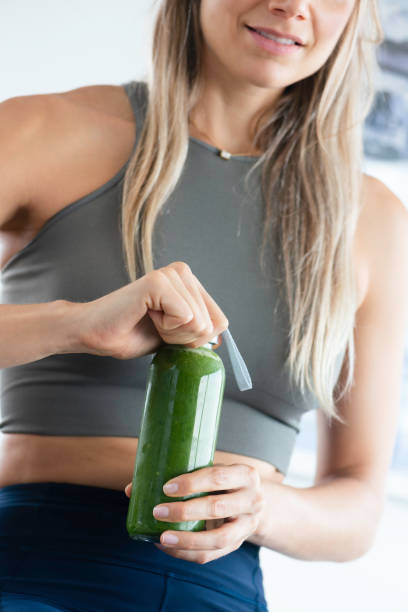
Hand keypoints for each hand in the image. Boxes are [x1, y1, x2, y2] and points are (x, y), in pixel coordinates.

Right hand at [71, 261, 227, 358]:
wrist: (94, 333)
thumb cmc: (130, 332)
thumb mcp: (175, 335)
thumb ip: (198, 331)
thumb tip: (220, 337)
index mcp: (189, 282)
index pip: (220, 321)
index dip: (195, 339)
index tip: (166, 331)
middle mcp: (183, 272)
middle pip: (211, 324)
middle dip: (184, 338)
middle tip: (154, 326)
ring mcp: (171, 274)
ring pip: (199, 323)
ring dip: (173, 334)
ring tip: (149, 320)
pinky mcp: (158, 282)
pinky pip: (185, 318)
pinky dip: (166, 329)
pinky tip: (146, 315)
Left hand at [124, 463, 265, 564]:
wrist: (251, 500)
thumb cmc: (222, 480)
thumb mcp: (211, 470)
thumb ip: (179, 474)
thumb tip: (132, 489)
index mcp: (246, 475)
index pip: (219, 477)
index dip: (192, 483)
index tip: (166, 487)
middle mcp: (253, 500)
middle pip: (217, 508)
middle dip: (184, 511)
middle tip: (158, 511)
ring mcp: (247, 525)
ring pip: (218, 538)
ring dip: (187, 539)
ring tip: (161, 537)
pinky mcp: (238, 544)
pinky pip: (212, 555)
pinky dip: (187, 553)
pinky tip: (167, 547)